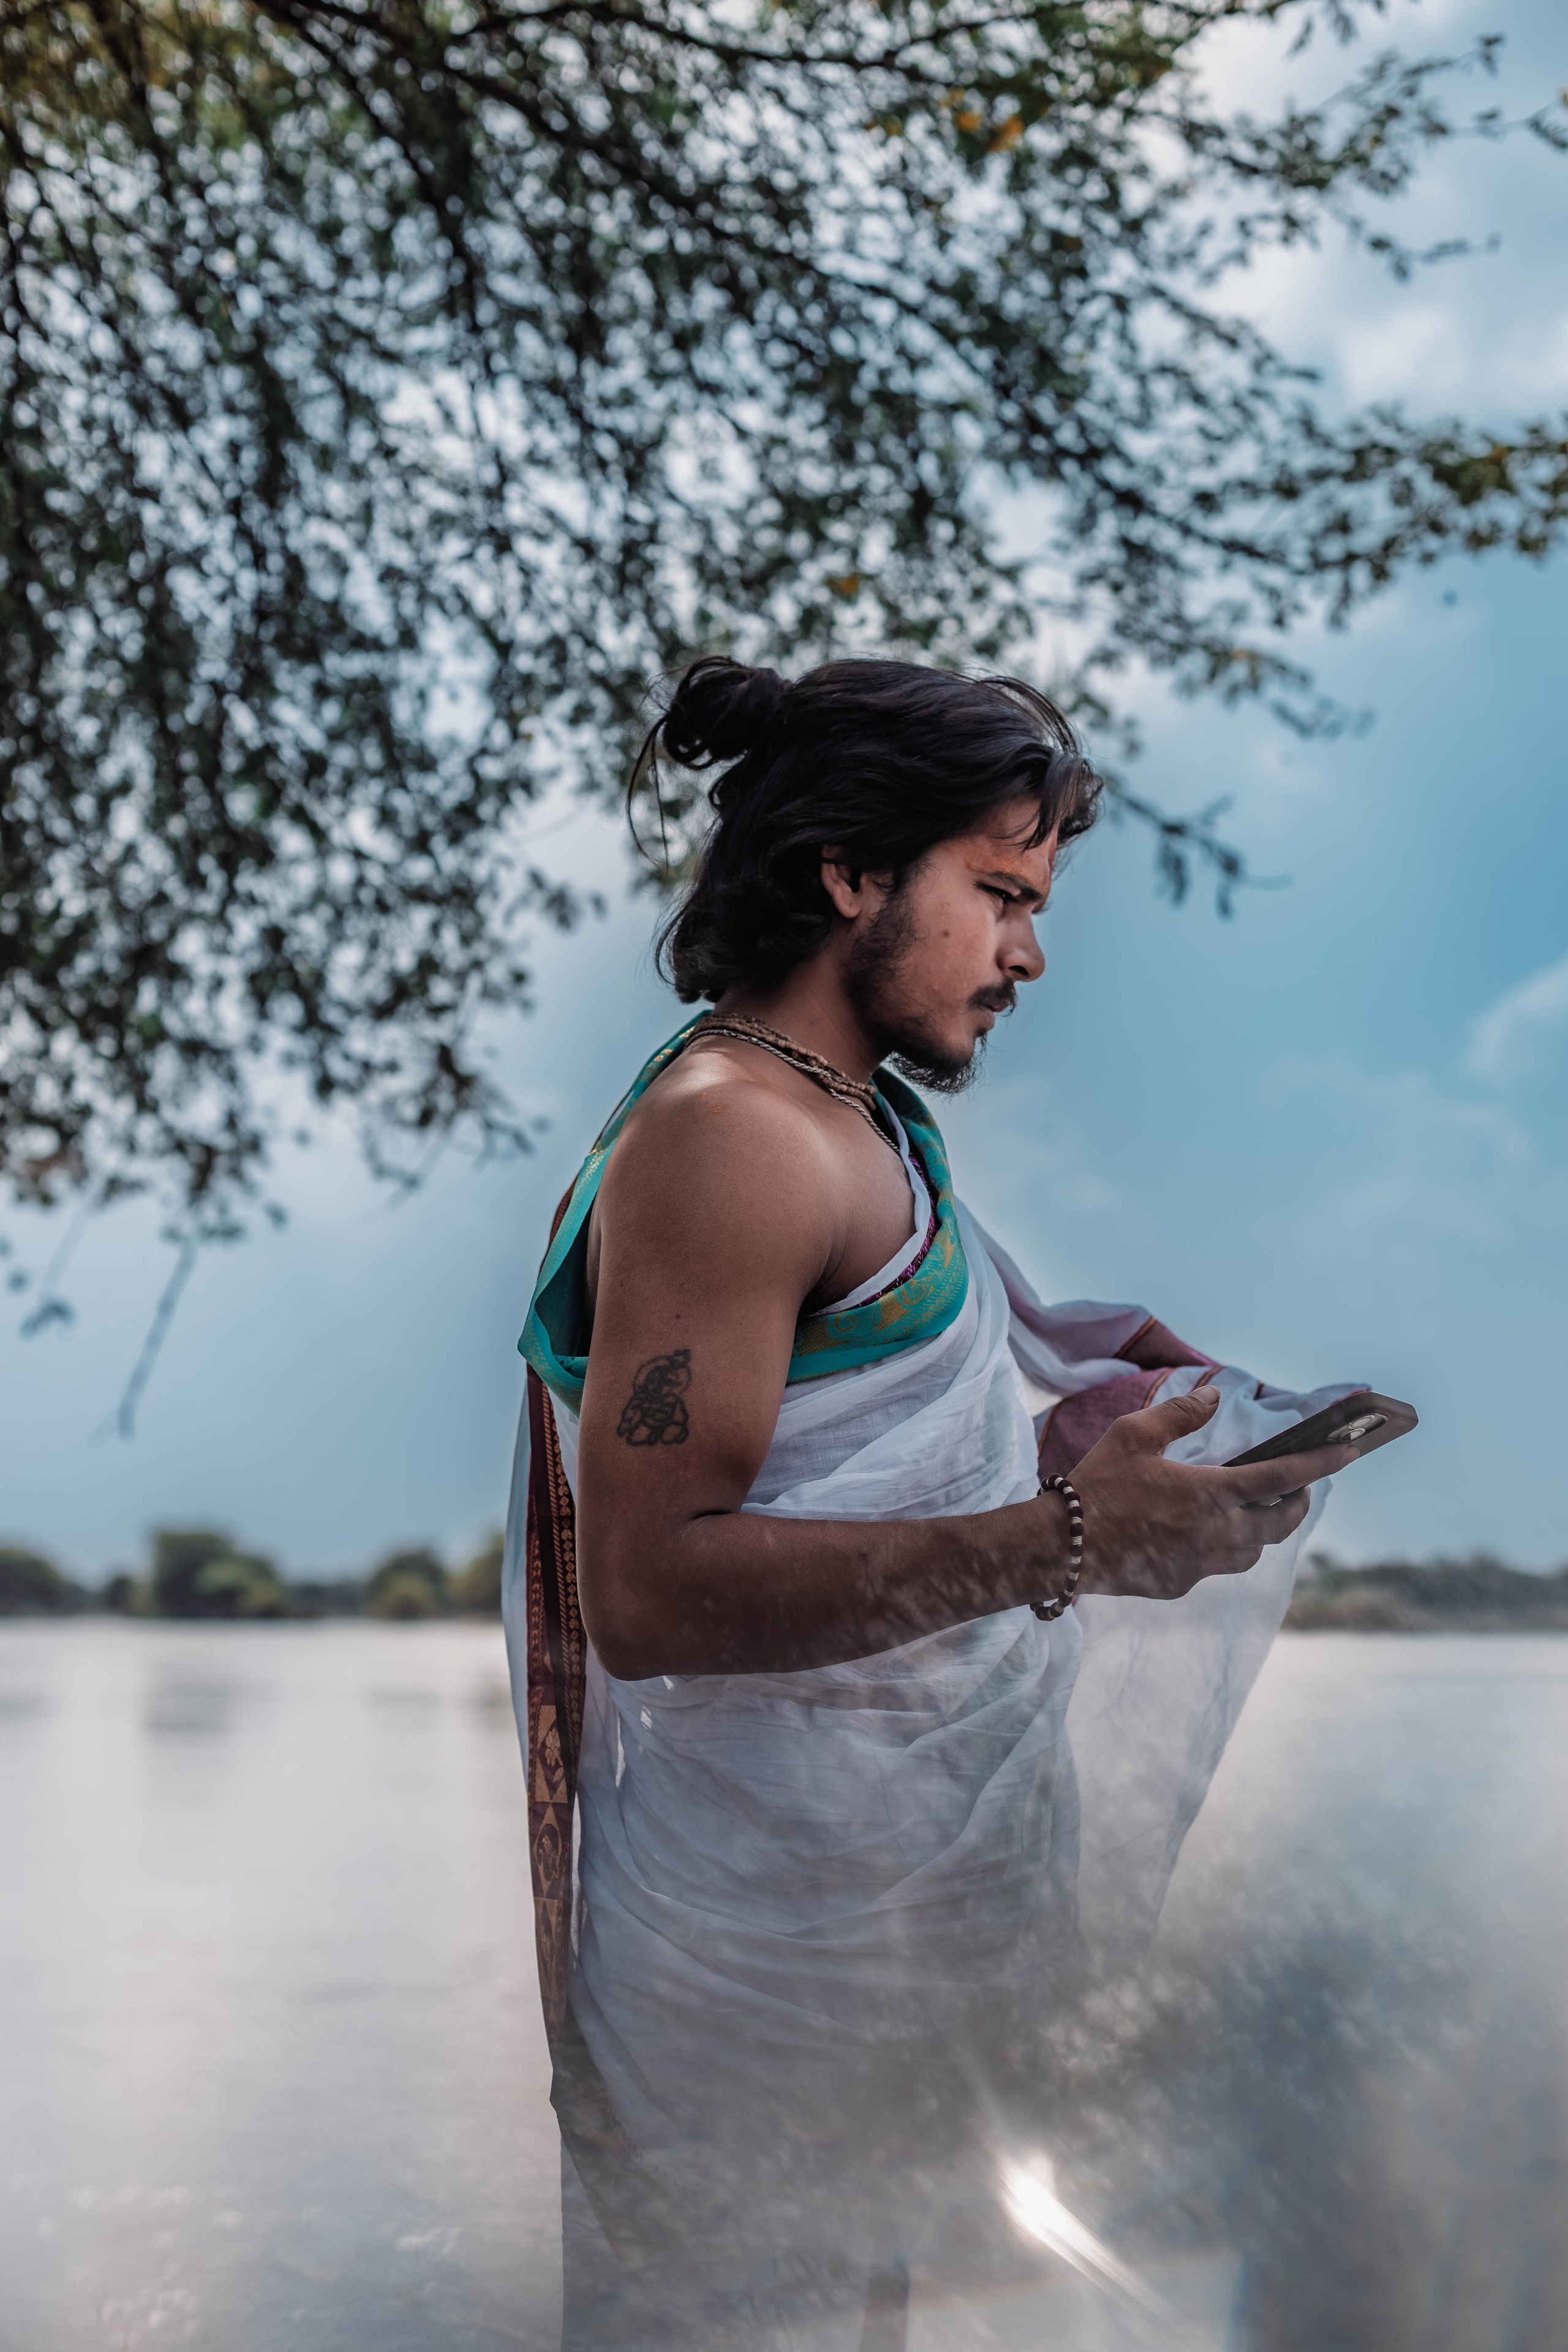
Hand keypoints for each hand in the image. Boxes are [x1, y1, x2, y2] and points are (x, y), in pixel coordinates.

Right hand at [1064, 1385, 1357, 1600]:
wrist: (1061, 1546)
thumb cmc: (1097, 1484)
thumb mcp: (1134, 1434)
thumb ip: (1180, 1414)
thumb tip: (1215, 1395)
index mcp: (1210, 1493)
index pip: (1283, 1479)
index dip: (1321, 1464)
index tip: (1350, 1452)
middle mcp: (1216, 1534)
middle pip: (1280, 1525)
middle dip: (1296, 1505)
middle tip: (1298, 1488)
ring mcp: (1200, 1565)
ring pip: (1252, 1552)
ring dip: (1261, 1532)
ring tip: (1251, 1512)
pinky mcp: (1180, 1584)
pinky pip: (1215, 1566)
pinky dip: (1220, 1548)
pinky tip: (1197, 1534)